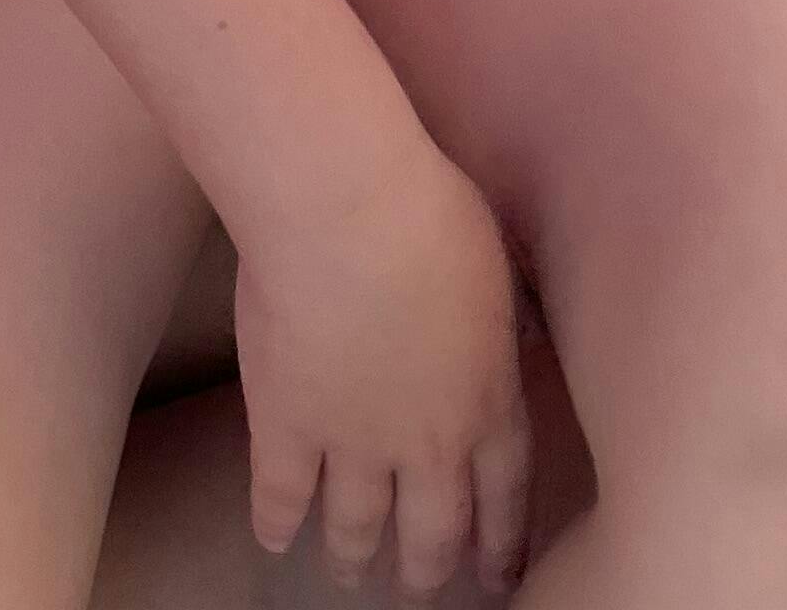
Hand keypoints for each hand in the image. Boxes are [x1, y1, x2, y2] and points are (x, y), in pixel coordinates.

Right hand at [234, 123, 530, 593]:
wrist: (348, 214)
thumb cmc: (432, 216)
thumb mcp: (498, 271)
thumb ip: (502, 323)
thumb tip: (514, 338)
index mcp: (487, 402)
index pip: (505, 496)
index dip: (502, 542)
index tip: (498, 577)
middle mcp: (427, 444)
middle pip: (433, 530)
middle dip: (428, 567)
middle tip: (419, 586)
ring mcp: (353, 443)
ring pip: (358, 526)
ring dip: (355, 557)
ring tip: (350, 576)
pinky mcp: (285, 427)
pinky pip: (279, 496)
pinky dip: (276, 524)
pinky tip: (273, 538)